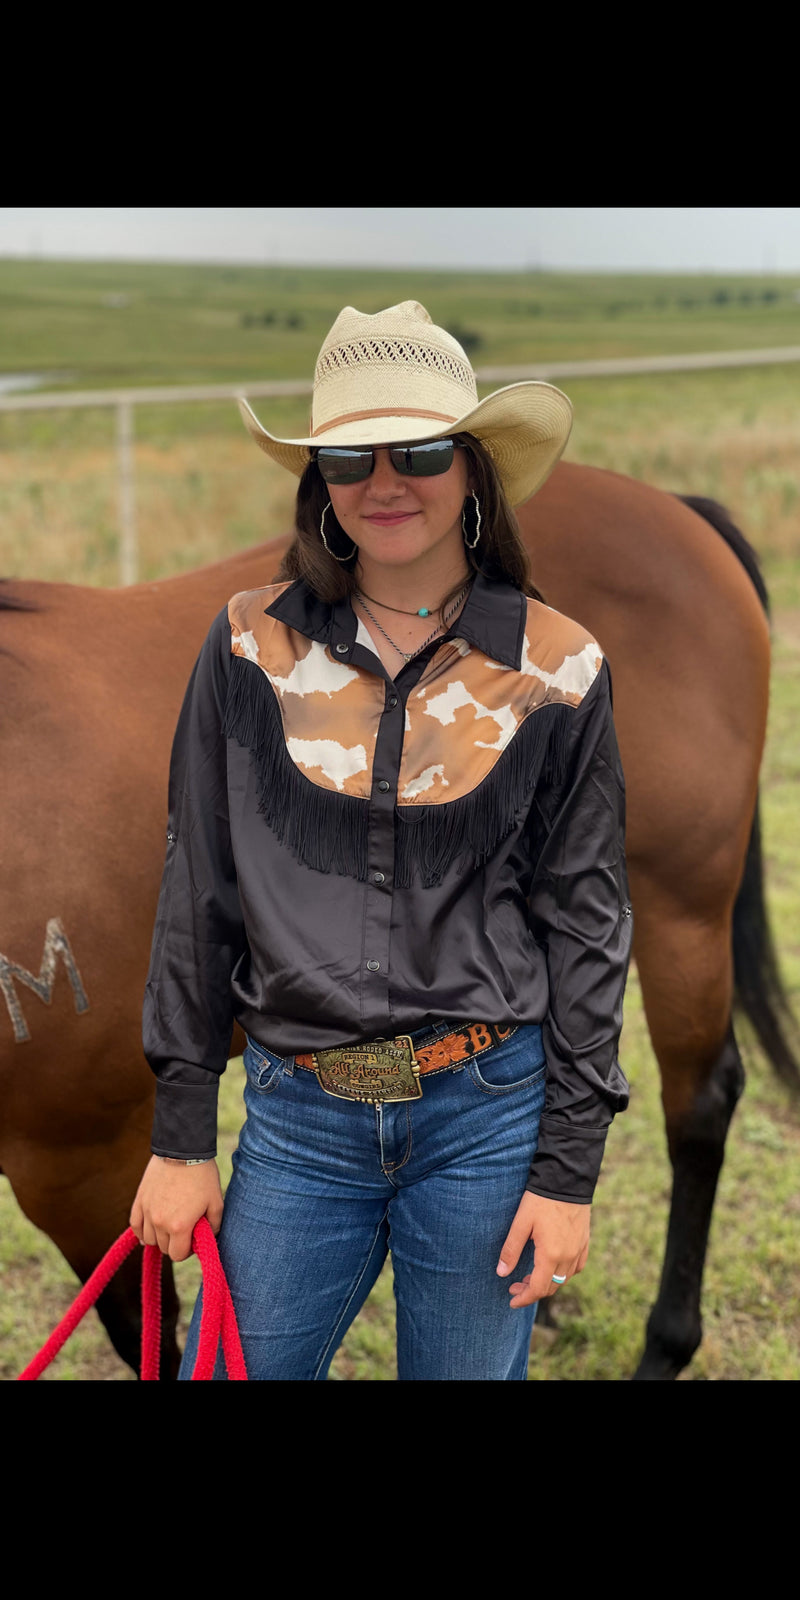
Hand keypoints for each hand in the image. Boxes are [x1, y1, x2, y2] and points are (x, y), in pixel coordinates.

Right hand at [130, 1155, 223, 1261]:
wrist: (183, 1150)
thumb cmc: (202, 1176)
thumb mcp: (216, 1203)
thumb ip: (213, 1227)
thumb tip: (208, 1239)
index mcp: (180, 1226)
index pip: (177, 1255)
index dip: (187, 1251)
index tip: (192, 1241)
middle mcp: (160, 1222)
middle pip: (163, 1248)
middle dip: (175, 1243)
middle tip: (184, 1231)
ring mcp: (147, 1211)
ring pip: (148, 1239)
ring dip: (159, 1237)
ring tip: (170, 1226)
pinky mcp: (139, 1200)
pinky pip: (135, 1225)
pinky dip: (141, 1231)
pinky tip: (149, 1230)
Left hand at [496, 1192, 589, 1306]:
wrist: (567, 1179)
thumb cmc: (540, 1200)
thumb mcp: (521, 1223)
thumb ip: (511, 1250)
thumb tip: (501, 1273)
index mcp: (550, 1255)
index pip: (537, 1289)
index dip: (524, 1298)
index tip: (511, 1300)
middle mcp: (567, 1257)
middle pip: (551, 1287)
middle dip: (532, 1291)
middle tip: (514, 1286)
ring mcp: (578, 1250)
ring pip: (564, 1279)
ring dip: (547, 1283)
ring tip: (530, 1276)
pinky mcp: (584, 1242)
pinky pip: (576, 1267)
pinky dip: (564, 1273)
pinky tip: (553, 1266)